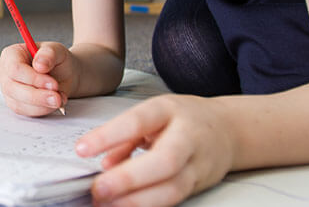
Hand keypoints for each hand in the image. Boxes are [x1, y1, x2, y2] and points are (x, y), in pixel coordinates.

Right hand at [0, 42, 73, 115]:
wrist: (64, 74)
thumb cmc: (57, 60)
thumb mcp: (57, 50)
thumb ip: (49, 54)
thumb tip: (39, 64)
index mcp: (11, 54)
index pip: (15, 69)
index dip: (33, 79)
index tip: (53, 84)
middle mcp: (6, 72)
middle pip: (13, 88)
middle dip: (37, 96)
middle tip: (57, 97)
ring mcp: (9, 90)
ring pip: (19, 103)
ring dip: (42, 105)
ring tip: (59, 99)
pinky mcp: (16, 104)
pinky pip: (26, 112)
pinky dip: (43, 110)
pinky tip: (54, 103)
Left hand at [75, 95, 234, 206]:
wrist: (228, 129)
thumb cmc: (184, 119)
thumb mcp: (154, 114)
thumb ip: (126, 136)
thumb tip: (103, 163)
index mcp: (170, 110)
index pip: (138, 121)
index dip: (109, 136)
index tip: (81, 149)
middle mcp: (188, 137)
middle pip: (164, 161)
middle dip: (128, 179)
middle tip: (98, 189)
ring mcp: (198, 164)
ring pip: (172, 188)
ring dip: (136, 201)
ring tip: (107, 204)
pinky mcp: (199, 185)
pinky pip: (173, 200)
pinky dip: (147, 205)